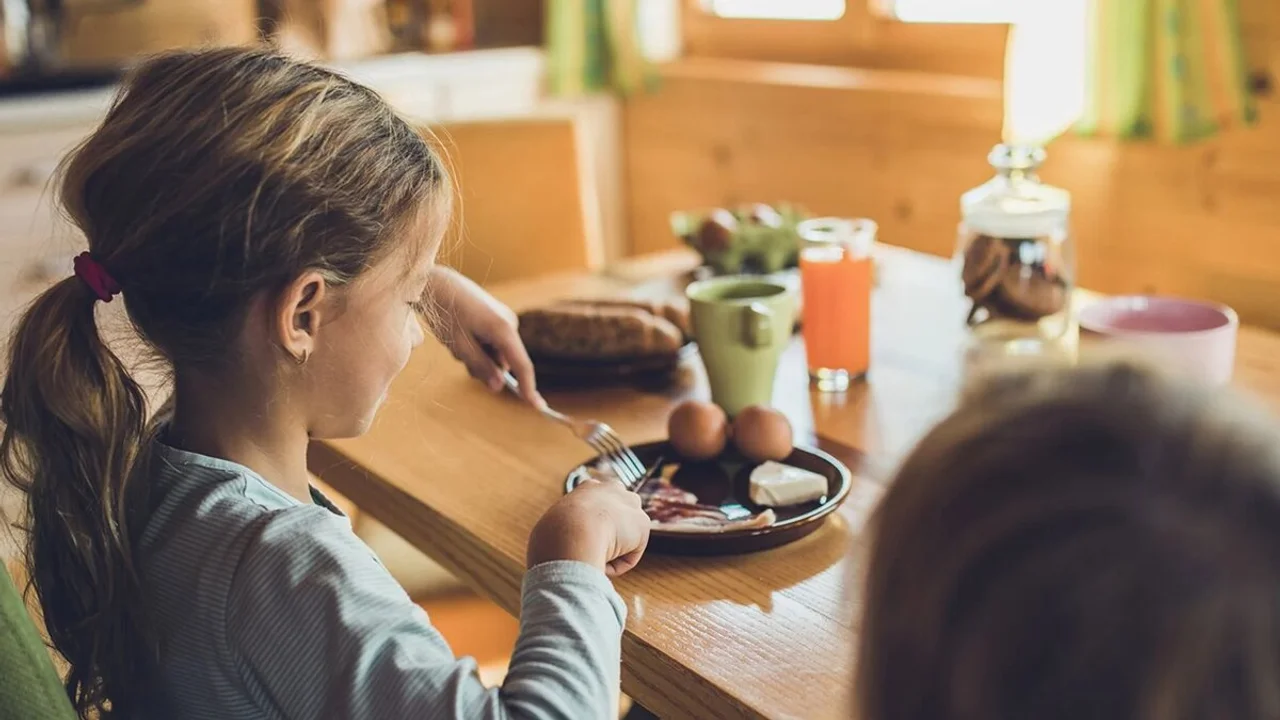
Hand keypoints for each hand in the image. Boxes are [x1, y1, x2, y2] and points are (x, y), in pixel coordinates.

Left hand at [427, 267, 542, 406]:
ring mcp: (505, 319)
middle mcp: (510, 323)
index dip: (528, 388)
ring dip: (479, 356)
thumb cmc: (446, 313)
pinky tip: (462, 333)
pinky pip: (494, 342)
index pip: (522, 366)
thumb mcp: (460, 346)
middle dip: (486, 367)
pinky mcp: (498, 317)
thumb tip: (499, 386)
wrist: (436, 282)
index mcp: (503, 330)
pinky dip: (479, 346)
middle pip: (506, 362)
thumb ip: (481, 367)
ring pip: (498, 353)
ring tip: (457, 340)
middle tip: (460, 358)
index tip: (537, 407)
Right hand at [527, 480, 650, 576]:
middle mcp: (612, 489)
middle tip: (596, 553)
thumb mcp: (548, 530)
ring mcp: (629, 504)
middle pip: (618, 515)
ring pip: (623, 537)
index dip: (591, 524)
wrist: (572, 532)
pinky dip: (616, 564)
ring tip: (593, 559)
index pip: (597, 502)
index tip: (584, 539)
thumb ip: (557, 536)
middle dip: (612, 533)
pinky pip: (628, 554)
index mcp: (588, 488)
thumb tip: (553, 551)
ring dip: (612, 551)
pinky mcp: (642, 524)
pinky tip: (603, 560)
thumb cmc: (553, 535)